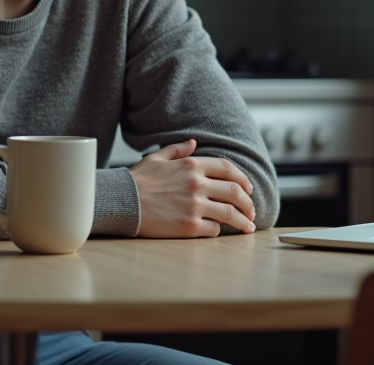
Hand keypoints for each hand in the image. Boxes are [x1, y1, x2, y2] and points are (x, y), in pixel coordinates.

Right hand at [129, 139, 256, 237]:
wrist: (121, 202)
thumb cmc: (137, 181)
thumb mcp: (157, 158)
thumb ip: (178, 150)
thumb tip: (193, 142)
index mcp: (192, 165)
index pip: (228, 169)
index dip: (243, 179)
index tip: (248, 189)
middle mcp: (197, 184)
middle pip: (235, 192)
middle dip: (248, 203)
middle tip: (252, 211)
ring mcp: (194, 205)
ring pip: (230, 213)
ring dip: (243, 221)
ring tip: (248, 227)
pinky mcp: (189, 225)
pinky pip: (214, 229)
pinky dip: (219, 230)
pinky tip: (220, 232)